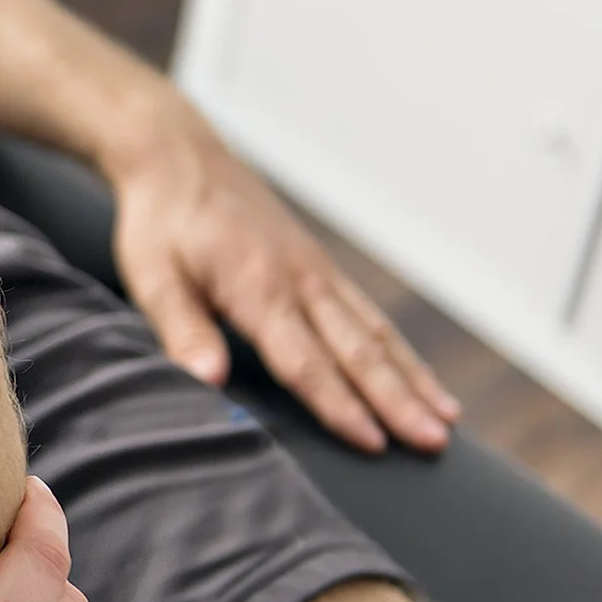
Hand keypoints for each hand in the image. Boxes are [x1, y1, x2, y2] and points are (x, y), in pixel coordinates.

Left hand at [105, 96, 457, 452]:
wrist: (179, 158)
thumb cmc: (160, 223)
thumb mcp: (153, 277)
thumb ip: (183, 329)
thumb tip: (208, 382)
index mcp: (259, 289)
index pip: (305, 361)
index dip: (339, 406)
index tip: (373, 444)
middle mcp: (301, 281)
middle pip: (358, 352)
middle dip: (399, 401)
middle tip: (436, 443)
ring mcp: (316, 272)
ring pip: (376, 334)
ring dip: (413, 379)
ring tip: (447, 421)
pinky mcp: (319, 267)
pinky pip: (369, 315)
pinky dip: (399, 351)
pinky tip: (419, 378)